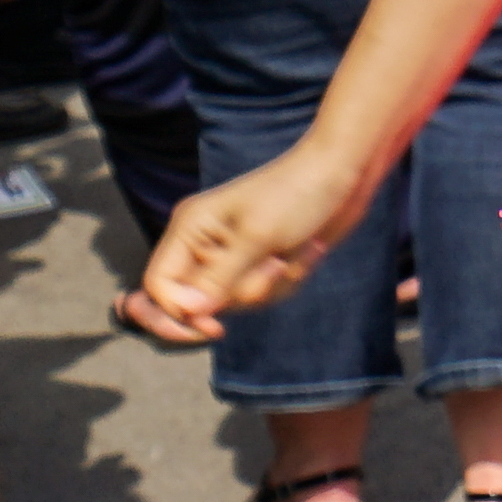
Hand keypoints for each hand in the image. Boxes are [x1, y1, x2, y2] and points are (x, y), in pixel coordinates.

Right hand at [144, 136, 372, 322]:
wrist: (343, 174)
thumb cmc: (298, 193)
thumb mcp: (258, 236)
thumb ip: (220, 277)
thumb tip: (189, 312)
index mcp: (189, 228)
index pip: (158, 286)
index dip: (176, 313)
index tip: (212, 327)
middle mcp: (203, 244)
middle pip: (198, 302)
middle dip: (242, 293)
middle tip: (275, 266)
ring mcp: (231, 256)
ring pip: (235, 302)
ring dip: (272, 286)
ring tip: (293, 253)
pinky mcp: (258, 264)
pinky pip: (262, 296)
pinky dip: (287, 283)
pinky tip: (306, 253)